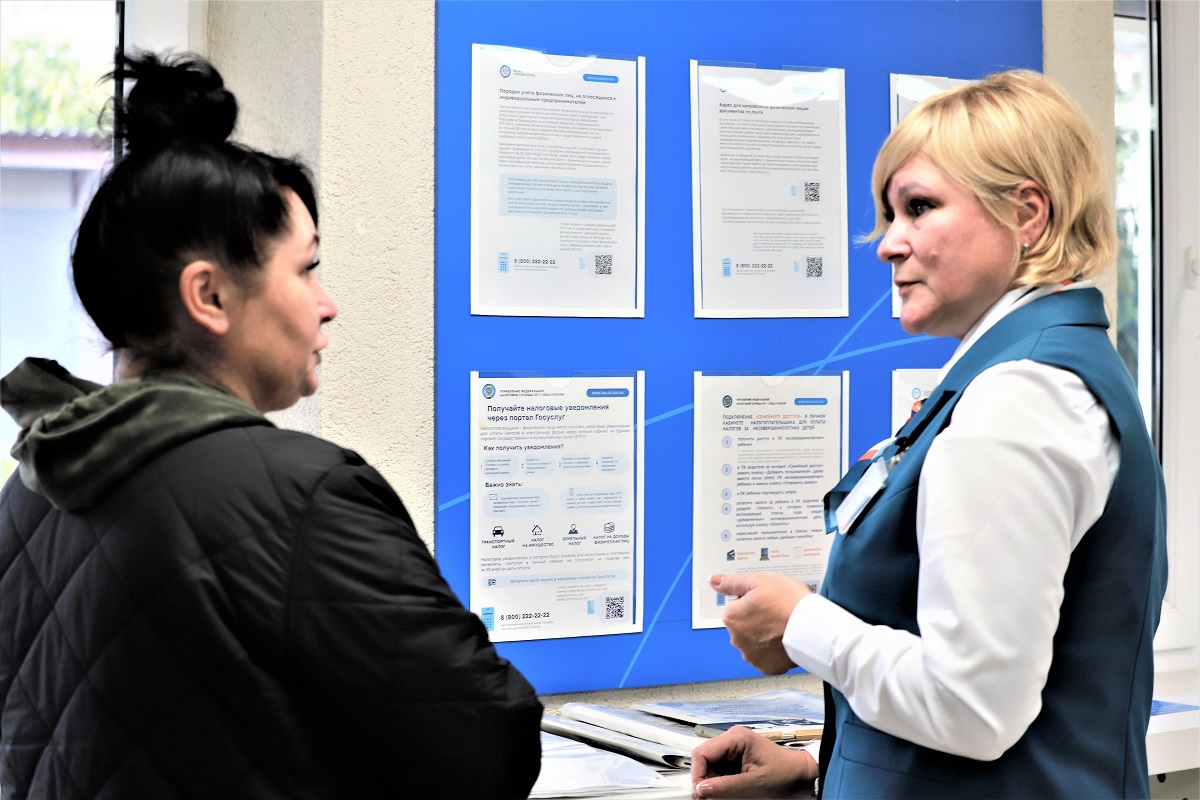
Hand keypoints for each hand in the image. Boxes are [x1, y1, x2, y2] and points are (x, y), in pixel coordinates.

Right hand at [691, 726, 817, 798]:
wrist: (800, 776)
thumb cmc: (785, 774)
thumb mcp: (753, 785)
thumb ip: (725, 787)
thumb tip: (701, 789)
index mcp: (736, 738)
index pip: (702, 753)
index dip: (698, 774)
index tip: (700, 792)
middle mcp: (732, 740)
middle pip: (704, 759)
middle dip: (704, 779)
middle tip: (708, 797)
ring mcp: (733, 749)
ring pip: (709, 766)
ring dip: (712, 782)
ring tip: (722, 795)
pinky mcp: (735, 759)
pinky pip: (718, 771)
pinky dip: (719, 783)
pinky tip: (728, 791)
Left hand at [711, 572, 811, 674]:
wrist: (812, 626)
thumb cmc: (788, 602)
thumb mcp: (758, 581)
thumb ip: (732, 582)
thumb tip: (713, 581)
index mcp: (732, 617)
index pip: (736, 606)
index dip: (753, 601)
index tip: (766, 600)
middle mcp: (737, 640)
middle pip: (744, 625)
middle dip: (757, 620)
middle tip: (776, 612)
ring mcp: (752, 655)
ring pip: (755, 642)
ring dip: (765, 636)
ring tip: (783, 626)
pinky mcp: (767, 667)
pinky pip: (767, 657)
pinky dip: (774, 651)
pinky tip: (784, 640)